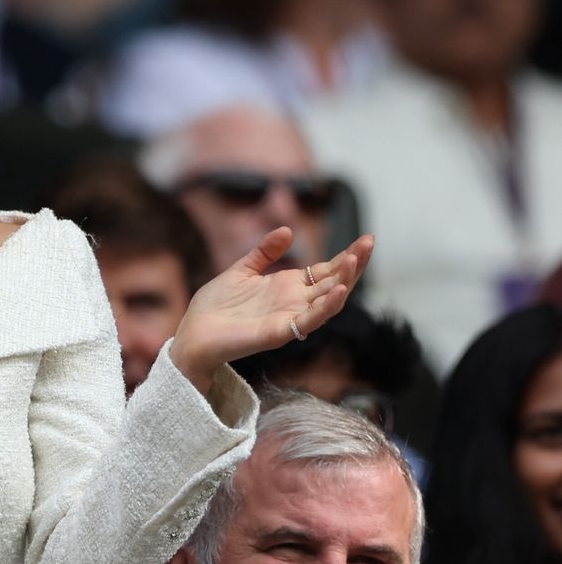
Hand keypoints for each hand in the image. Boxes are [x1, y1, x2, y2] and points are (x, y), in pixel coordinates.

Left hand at [170, 230, 373, 394]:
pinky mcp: (279, 332)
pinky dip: (326, 307)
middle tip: (370, 242)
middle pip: (333, 282)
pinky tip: (339, 290)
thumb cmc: (214, 306)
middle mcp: (294, 303)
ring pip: (327, 301)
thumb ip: (264, 252)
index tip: (365, 239)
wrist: (193, 333)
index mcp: (288, 287)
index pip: (325, 270)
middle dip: (354, 263)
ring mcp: (289, 318)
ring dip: (345, 281)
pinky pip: (309, 320)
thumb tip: (287, 230)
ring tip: (357, 260)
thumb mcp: (241, 270)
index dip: (346, 256)